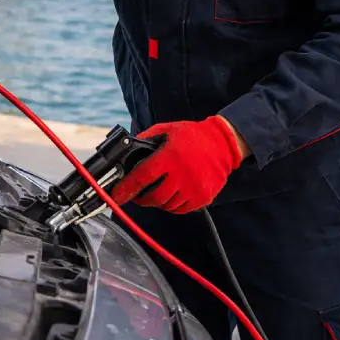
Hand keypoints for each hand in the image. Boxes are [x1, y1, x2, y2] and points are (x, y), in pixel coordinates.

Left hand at [109, 116, 244, 212]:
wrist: (223, 143)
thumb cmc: (192, 136)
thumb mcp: (166, 130)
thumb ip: (146, 139)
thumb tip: (126, 150)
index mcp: (170, 157)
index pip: (142, 177)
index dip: (126, 189)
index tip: (116, 196)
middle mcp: (182, 175)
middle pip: (154, 197)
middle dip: (141, 198)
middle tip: (136, 195)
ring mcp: (194, 188)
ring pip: (166, 205)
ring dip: (157, 202)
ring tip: (155, 192)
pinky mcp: (203, 197)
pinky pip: (181, 209)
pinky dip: (172, 205)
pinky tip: (170, 195)